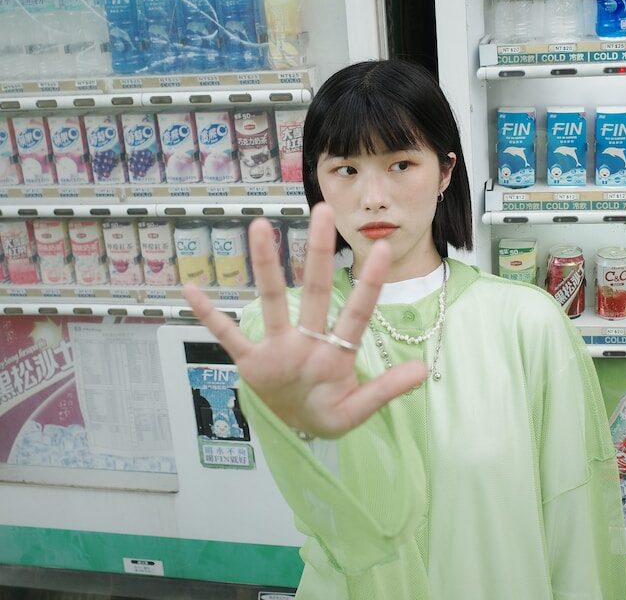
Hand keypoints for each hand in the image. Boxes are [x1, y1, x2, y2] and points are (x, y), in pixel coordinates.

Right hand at [183, 203, 427, 437]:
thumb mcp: (357, 410)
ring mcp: (278, 346)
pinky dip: (210, 316)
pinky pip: (227, 335)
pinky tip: (190, 289)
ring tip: (257, 227)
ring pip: (271, 300)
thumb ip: (386, 390)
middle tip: (322, 211)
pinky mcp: (252, 361)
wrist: (297, 428)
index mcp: (337, 351)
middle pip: (315, 290)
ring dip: (264, 266)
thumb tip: (423, 368)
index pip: (357, 312)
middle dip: (318, 252)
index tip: (382, 248)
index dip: (369, 284)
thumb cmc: (329, 411)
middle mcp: (308, 338)